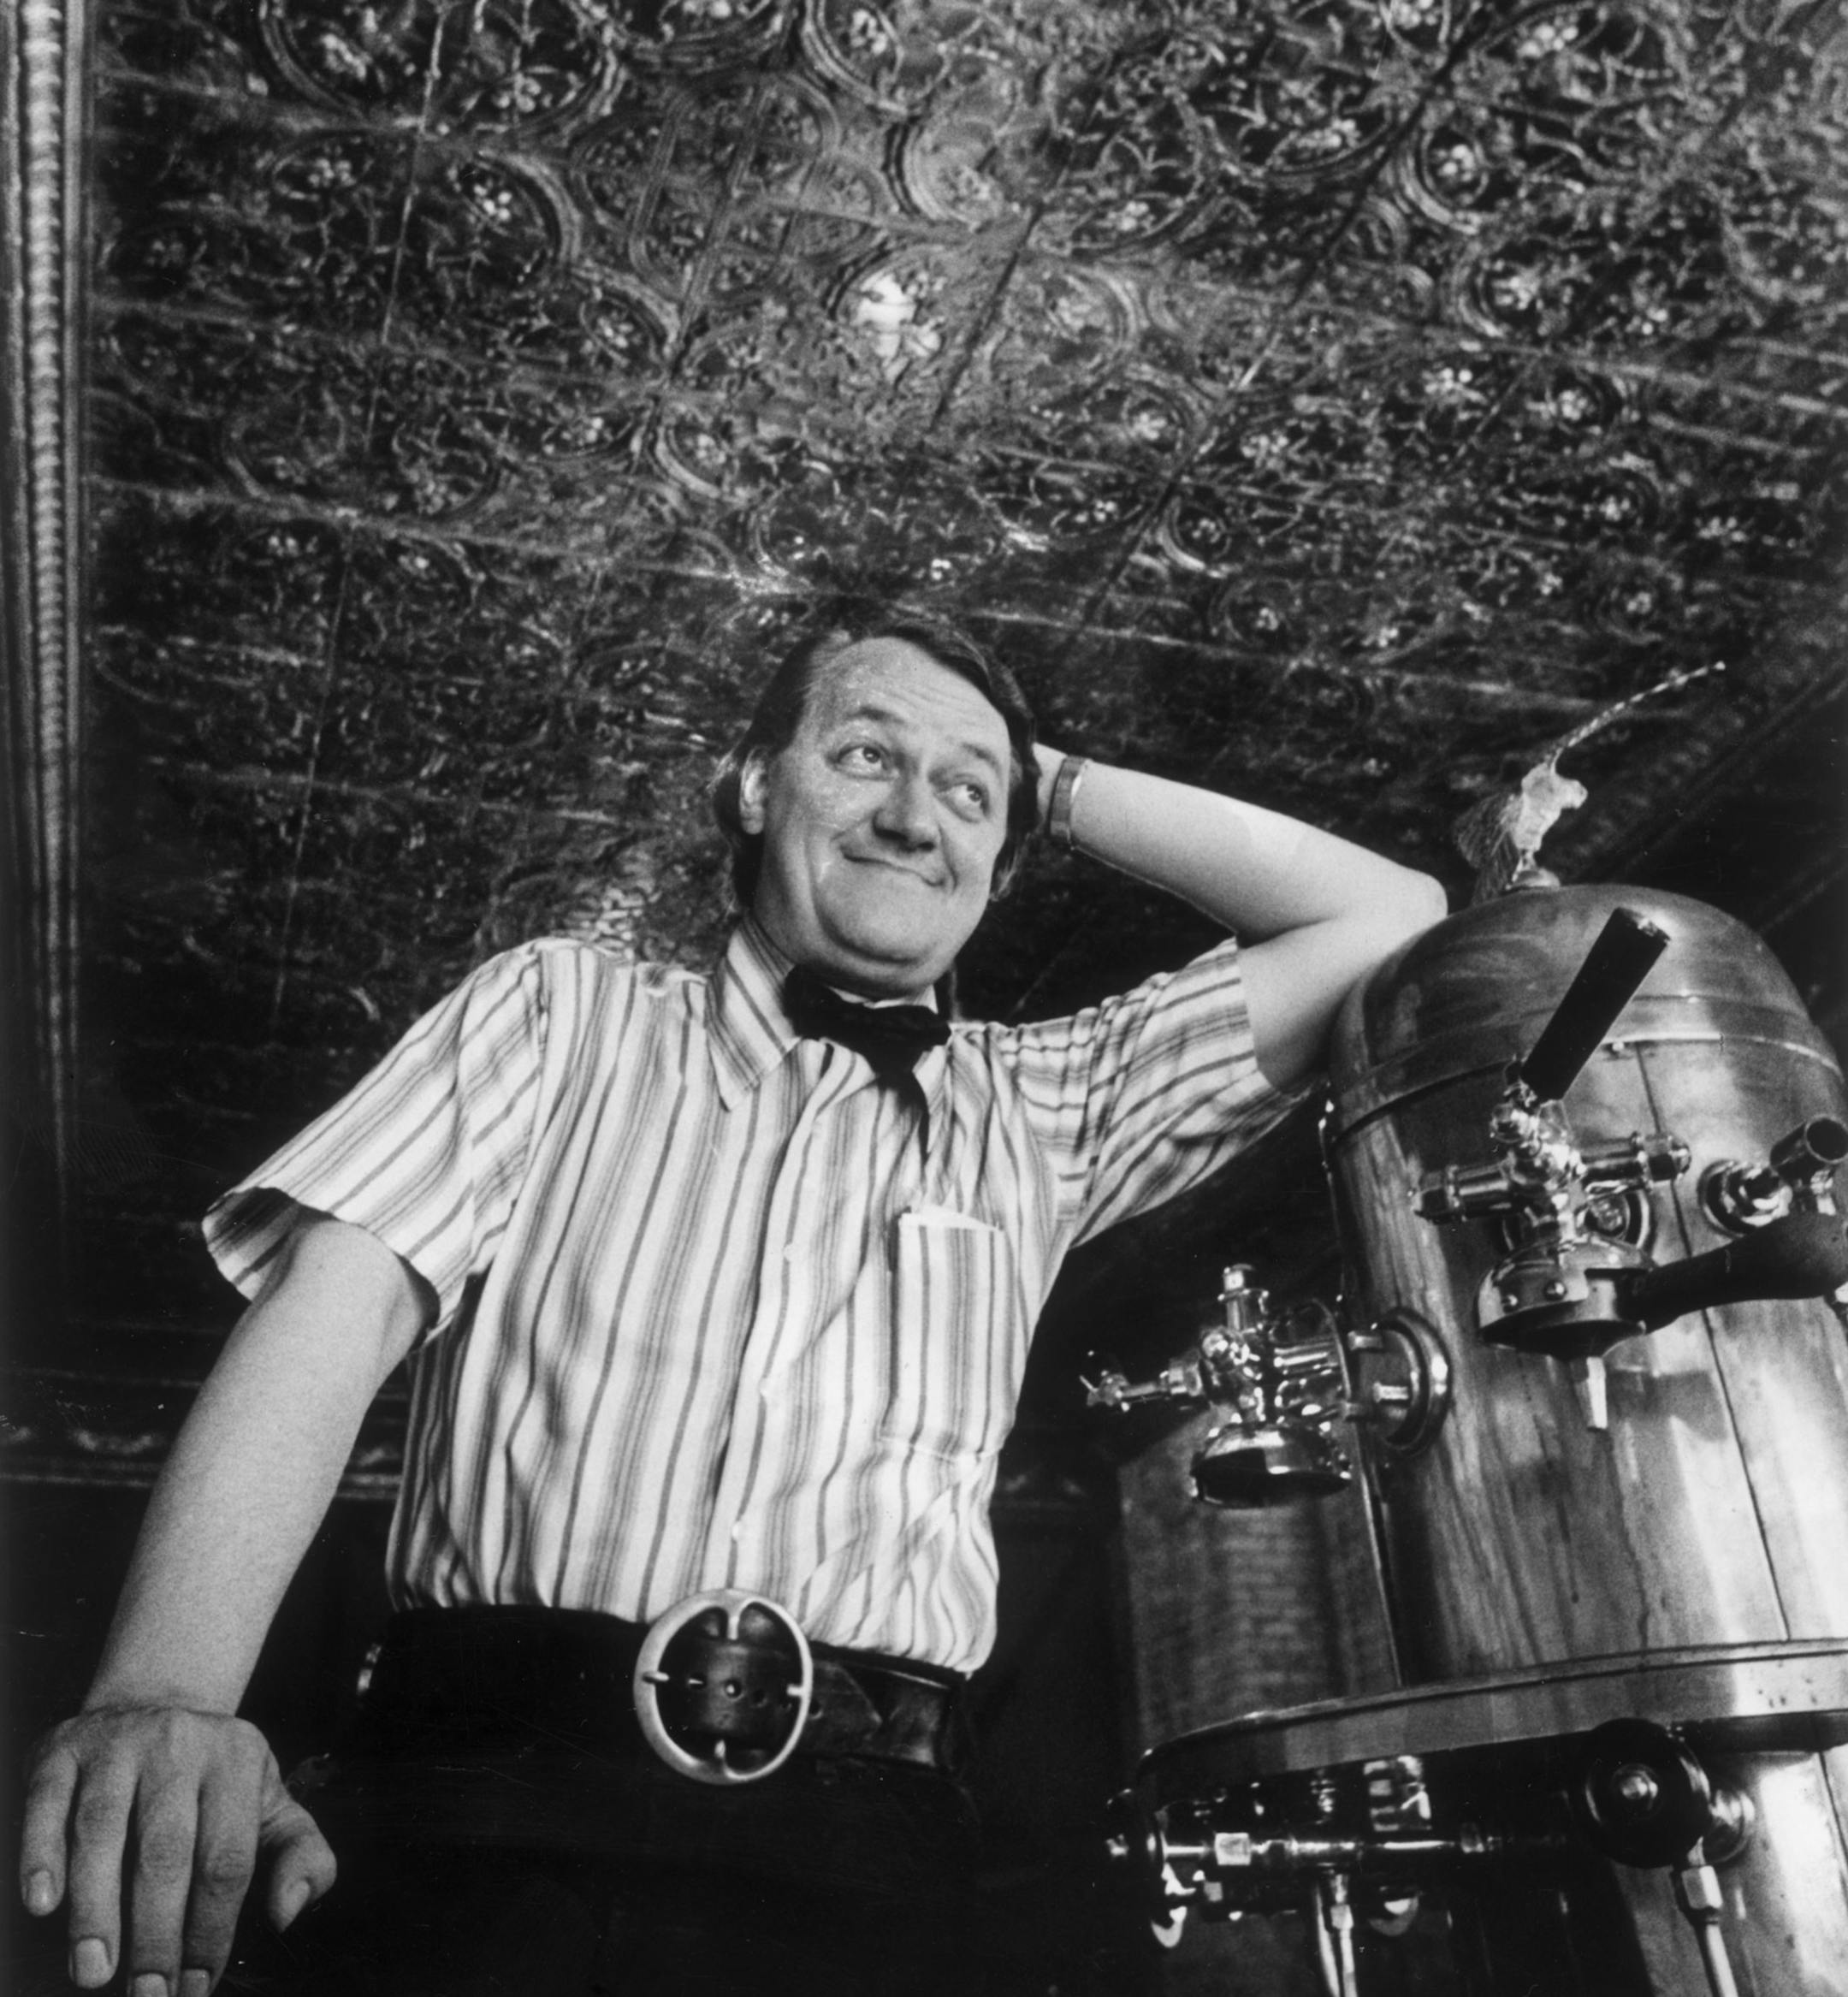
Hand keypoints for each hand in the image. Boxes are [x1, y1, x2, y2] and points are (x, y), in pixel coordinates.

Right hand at [18, 1706, 336, 1995]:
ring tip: (94, 1970)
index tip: (195, 1986)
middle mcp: (179, 1742)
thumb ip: (301, 1856)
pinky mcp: (63, 1747)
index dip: (211, 1929)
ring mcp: (118, 1741)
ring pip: (102, 1829)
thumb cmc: (214, 1779)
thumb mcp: (270, 1804)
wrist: (157, 1705)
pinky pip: (48, 1802)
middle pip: (165, 1849)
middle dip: (155, 1932)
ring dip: (95, 1907)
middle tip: (146, 1994)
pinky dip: (41, 1854)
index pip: (227, 1857)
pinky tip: (43, 1903)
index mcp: (237, 1759)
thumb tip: (288, 1913)